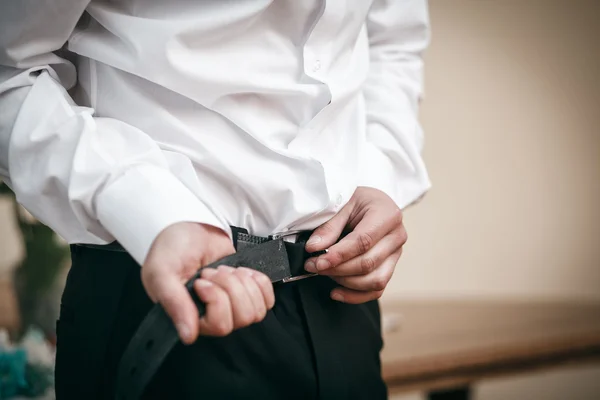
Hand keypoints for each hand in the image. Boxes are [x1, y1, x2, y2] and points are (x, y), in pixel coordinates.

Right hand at [142, 222, 274, 343]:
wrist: (190, 227)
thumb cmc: (172, 249)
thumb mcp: (162, 271)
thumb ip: (173, 302)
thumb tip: (188, 335)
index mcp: (189, 318)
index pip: (220, 326)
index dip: (217, 299)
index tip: (201, 280)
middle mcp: (211, 317)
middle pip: (242, 318)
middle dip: (230, 287)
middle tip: (212, 272)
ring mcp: (232, 307)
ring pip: (256, 310)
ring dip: (242, 283)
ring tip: (224, 270)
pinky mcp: (247, 294)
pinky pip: (267, 300)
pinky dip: (259, 282)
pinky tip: (241, 272)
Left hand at [304, 187, 406, 303]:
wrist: (369, 201)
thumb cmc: (355, 199)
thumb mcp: (341, 203)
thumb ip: (328, 226)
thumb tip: (314, 248)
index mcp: (388, 215)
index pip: (363, 241)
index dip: (339, 255)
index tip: (317, 260)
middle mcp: (397, 236)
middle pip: (368, 263)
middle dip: (337, 269)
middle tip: (313, 266)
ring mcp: (396, 254)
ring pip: (375, 280)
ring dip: (345, 282)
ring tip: (324, 273)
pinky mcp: (390, 267)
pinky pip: (377, 290)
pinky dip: (355, 296)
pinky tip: (336, 292)